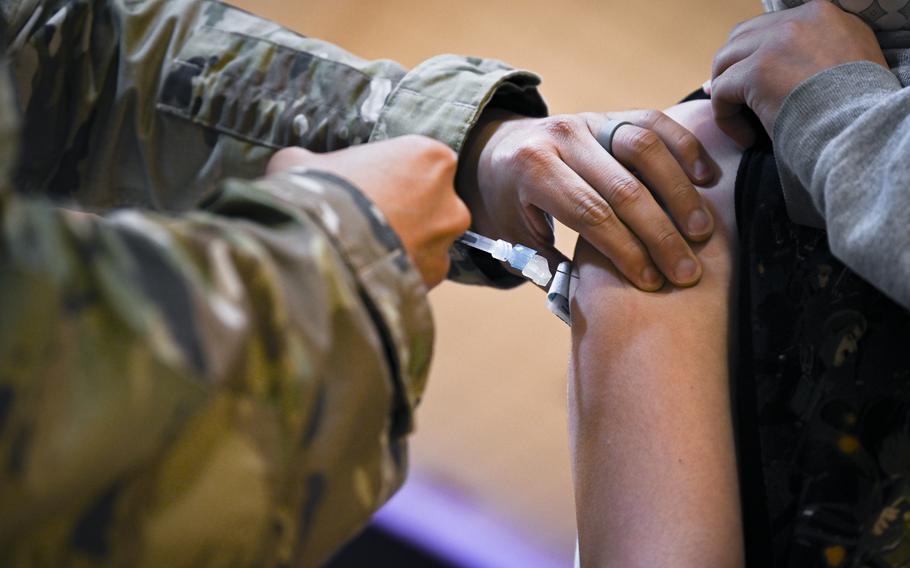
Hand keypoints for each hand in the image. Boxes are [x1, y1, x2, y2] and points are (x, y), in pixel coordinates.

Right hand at [268, 135, 469, 287]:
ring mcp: (444, 242)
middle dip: (407, 212)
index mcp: (429, 157)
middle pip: (432, 203)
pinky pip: (420, 272)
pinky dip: (400, 273)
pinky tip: (370, 272)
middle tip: (368, 220)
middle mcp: (449, 199)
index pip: (421, 163)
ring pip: (429, 240)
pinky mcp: (434, 277)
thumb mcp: (302, 161)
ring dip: (405, 244)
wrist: (316, 248)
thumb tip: (300, 165)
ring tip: (366, 250)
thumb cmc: (315, 193)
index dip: (393, 175)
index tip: (370, 187)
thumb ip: (316, 161)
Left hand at [458, 108, 718, 290]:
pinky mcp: (612, 113)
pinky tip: (707, 180)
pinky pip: (655, 122)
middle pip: (623, 187)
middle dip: (659, 234)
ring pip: (644, 148)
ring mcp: (589, 120)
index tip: (651, 282)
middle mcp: (562, 138)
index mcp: (532, 170)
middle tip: (687, 271)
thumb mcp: (514, 237)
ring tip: (701, 231)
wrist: (499, 148)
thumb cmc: (511, 202)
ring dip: (679, 193)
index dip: (624, 249)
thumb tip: (594, 301)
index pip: (589, 212)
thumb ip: (548, 267)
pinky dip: (685, 149)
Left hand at [711, 0, 887, 146]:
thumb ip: (813, 55)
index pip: (771, 28)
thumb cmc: (857, 112)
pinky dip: (725, 119)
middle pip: (741, 38)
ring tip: (742, 123)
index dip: (753, 57)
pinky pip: (721, 92)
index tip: (749, 87)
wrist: (862, 131)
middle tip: (734, 102)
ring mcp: (775, 43)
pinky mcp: (757, 72)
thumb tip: (764, 68)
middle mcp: (798, 20)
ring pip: (724, 62)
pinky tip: (746, 138)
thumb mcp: (848, 65)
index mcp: (822, 15)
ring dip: (725, 93)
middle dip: (730, 69)